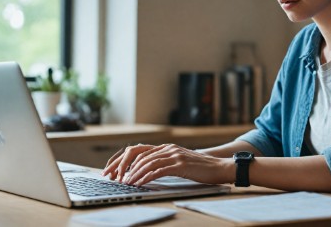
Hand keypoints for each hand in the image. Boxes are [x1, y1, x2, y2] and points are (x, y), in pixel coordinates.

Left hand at [101, 143, 232, 185]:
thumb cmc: (199, 168)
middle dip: (122, 166)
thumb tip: (145, 173)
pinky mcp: (180, 164)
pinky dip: (146, 177)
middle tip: (113, 177)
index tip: (112, 170)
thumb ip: (164, 163)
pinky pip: (158, 170)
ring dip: (133, 173)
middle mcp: (168, 148)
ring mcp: (174, 154)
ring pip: (147, 162)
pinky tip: (139, 183)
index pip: (137, 150)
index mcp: (165, 147)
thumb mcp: (178, 163)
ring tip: (125, 182)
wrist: (219, 167)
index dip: (122, 160)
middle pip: (138, 154)